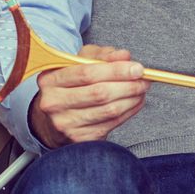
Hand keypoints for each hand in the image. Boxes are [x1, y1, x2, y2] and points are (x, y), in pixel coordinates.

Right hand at [28, 45, 149, 148]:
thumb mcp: (79, 63)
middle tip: (144, 80)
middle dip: (128, 86)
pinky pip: (112, 124)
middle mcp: (53, 103)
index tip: (137, 68)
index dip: (116, 70)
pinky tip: (135, 102)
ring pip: (109, 111)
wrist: (52, 119)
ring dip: (132, 99)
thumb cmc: (69, 85)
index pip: (87, 73)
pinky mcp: (79, 139)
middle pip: (99, 93)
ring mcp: (65, 123)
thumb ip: (102, 55)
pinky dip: (129, 112)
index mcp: (50, 80)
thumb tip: (124, 56)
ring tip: (141, 90)